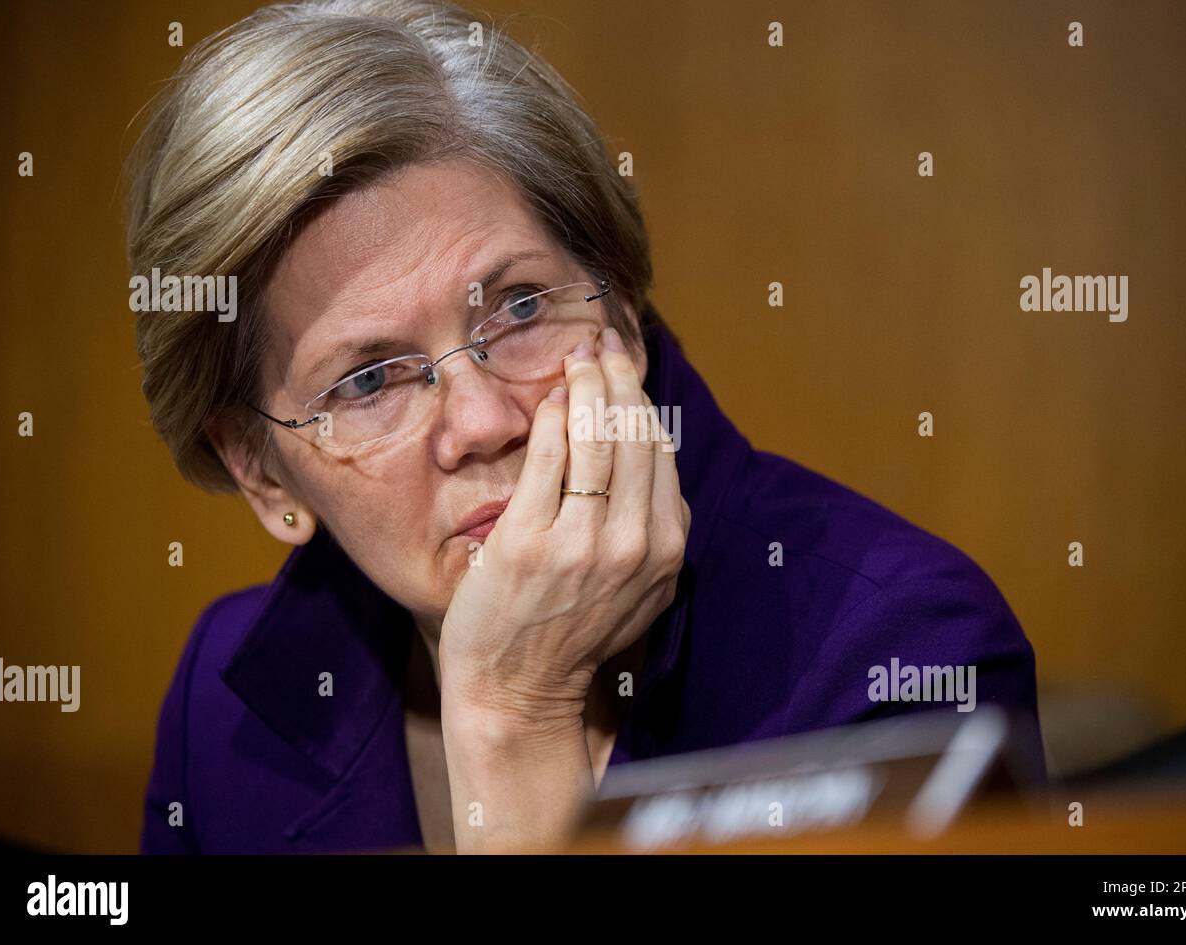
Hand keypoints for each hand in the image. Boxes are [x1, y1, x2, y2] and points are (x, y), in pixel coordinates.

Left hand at [438, 326, 690, 725]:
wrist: (518, 691)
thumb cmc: (574, 635)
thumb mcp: (641, 590)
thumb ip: (655, 529)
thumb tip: (655, 452)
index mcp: (667, 551)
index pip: (662, 452)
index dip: (644, 399)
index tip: (627, 366)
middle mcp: (634, 544)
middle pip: (634, 435)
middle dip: (618, 376)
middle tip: (601, 342)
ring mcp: (581, 543)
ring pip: (596, 438)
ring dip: (587, 384)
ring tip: (577, 357)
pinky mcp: (528, 541)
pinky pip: (548, 458)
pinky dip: (551, 418)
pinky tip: (547, 398)